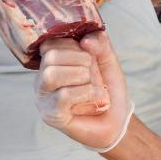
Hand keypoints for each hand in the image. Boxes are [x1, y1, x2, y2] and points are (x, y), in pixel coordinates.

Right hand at [34, 32, 130, 149]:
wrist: (118, 119)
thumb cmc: (108, 88)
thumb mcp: (108, 60)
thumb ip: (100, 44)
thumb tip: (84, 40)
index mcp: (52, 63)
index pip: (51, 43)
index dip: (73, 45)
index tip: (88, 56)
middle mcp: (43, 79)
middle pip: (51, 57)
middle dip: (80, 61)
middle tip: (92, 73)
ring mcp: (44, 98)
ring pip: (52, 75)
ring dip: (81, 77)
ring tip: (93, 86)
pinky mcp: (51, 115)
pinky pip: (63, 96)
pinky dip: (86, 93)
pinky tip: (95, 99)